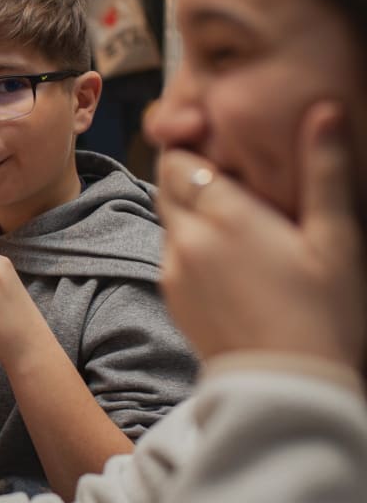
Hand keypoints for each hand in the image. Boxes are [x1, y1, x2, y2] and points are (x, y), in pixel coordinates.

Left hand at [156, 102, 365, 367]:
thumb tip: (325, 110)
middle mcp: (187, 237)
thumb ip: (325, 170)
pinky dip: (190, 246)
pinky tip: (230, 264)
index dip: (194, 150)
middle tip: (234, 184)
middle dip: (190, 176)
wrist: (284, 391)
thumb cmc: (323, 316)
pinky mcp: (170, 296)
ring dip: (192, 212)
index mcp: (225, 215)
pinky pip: (171, 253)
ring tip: (238, 228)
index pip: (179, 159)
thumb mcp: (336, 239)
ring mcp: (173, 269)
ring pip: (168, 219)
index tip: (223, 153)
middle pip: (166, 184)